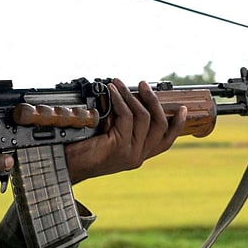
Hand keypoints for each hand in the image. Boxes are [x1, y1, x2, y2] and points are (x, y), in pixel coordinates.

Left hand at [64, 79, 187, 183]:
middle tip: (144, 85)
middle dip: (154, 101)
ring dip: (132, 95)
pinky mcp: (119, 148)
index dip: (177, 125)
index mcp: (137, 156)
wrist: (64, 165)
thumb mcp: (107, 137)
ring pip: (143, 118)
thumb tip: (130, 97)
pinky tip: (112, 92)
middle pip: (160, 125)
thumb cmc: (80, 149)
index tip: (183, 109)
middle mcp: (137, 157)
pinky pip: (127, 117)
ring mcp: (130, 154)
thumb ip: (122, 125)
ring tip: (120, 83)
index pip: (165, 142)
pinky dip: (120, 100)